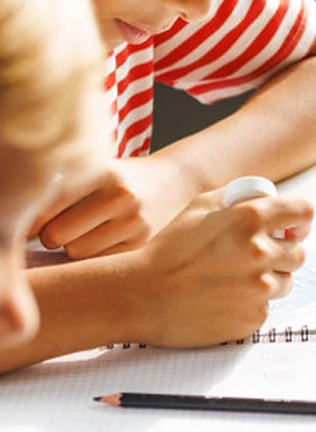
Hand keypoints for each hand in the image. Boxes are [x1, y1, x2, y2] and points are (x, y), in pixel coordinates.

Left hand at [32, 154, 200, 258]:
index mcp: (104, 171)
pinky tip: (104, 237)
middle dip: (50, 235)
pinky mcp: (142, 242)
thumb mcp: (96, 171)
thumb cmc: (122, 177)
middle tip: (59, 227)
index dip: (31, 219)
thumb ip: (63, 190)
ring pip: (75, 251)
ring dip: (72, 246)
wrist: (176, 178)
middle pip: (56, 235)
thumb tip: (22, 228)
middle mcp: (121, 196)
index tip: (28, 223)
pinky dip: (94, 253)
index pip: (48, 204)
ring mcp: (134, 221)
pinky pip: (98, 260)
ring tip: (85, 231)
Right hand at [118, 190, 314, 347]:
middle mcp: (261, 252)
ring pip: (286, 281)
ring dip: (269, 279)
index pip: (304, 212)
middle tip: (256, 257)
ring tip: (234, 280)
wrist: (140, 297)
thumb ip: (239, 197)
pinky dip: (251, 304)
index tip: (294, 227)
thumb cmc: (166, 251)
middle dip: (282, 252)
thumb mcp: (199, 208)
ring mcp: (259, 288)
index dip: (300, 220)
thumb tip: (267, 198)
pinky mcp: (253, 317)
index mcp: (251, 219)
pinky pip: (266, 308)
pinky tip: (224, 300)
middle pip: (298, 252)